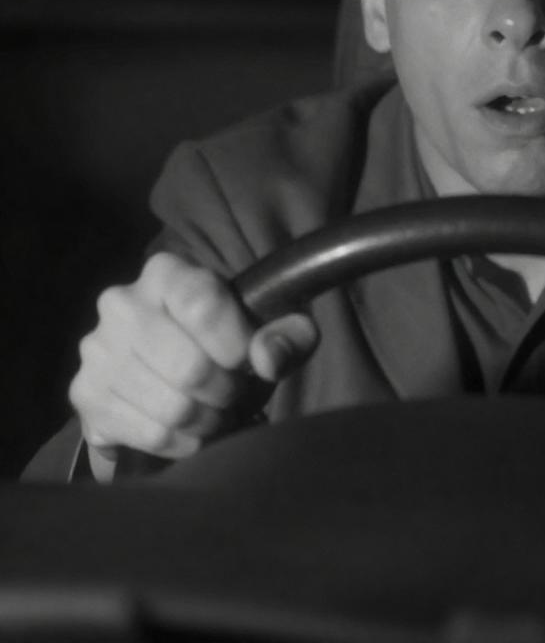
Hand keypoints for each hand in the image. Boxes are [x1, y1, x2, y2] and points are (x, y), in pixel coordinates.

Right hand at [69, 252, 318, 480]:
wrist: (171, 365)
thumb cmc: (232, 337)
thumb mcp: (275, 324)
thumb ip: (289, 333)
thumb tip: (267, 359)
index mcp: (167, 272)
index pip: (203, 306)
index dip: (236, 344)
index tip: (247, 360)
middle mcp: (122, 303)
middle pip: (189, 367)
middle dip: (225, 390)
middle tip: (233, 392)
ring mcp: (98, 350)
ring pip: (173, 408)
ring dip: (208, 419)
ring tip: (216, 410)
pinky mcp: (86, 394)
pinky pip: (151, 435)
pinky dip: (186, 441)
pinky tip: (194, 429)